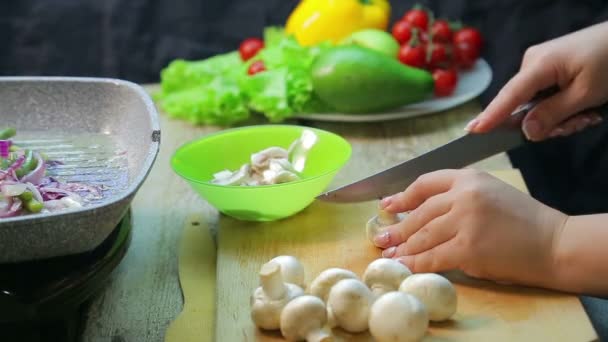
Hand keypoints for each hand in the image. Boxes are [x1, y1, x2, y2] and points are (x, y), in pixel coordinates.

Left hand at [372, 169, 567, 286]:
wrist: (555, 242)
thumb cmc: (524, 220)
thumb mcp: (490, 193)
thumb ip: (458, 197)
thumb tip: (419, 212)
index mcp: (469, 178)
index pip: (425, 183)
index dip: (402, 196)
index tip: (386, 205)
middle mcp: (465, 195)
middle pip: (420, 213)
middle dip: (397, 227)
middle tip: (381, 237)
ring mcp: (466, 221)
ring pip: (422, 235)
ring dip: (403, 247)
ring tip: (388, 253)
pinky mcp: (468, 248)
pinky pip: (433, 257)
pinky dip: (415, 264)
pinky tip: (404, 267)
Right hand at [466, 21, 607, 140]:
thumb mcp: (586, 93)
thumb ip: (553, 114)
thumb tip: (525, 132)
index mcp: (538, 65)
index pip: (508, 96)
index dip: (491, 116)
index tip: (472, 131)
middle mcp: (532, 64)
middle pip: (524, 107)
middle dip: (548, 122)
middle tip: (580, 124)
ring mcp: (540, 67)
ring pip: (537, 106)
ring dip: (561, 118)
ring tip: (588, 115)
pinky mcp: (550, 70)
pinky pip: (546, 99)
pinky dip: (562, 109)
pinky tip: (584, 109)